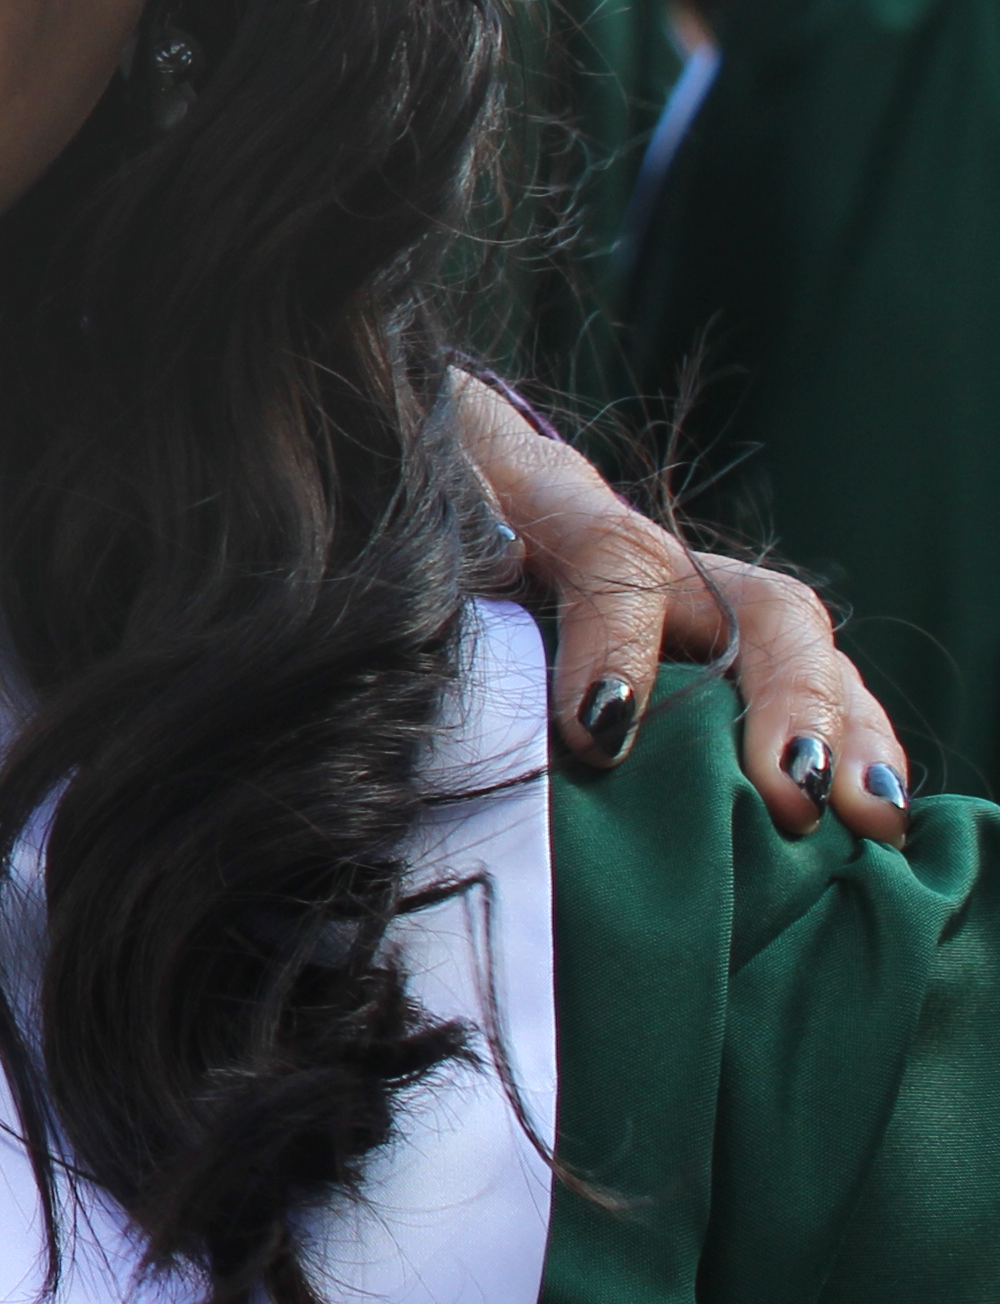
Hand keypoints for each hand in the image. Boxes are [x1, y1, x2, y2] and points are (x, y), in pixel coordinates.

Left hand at [458, 375, 908, 845]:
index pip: (609, 556)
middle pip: (756, 606)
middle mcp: (656, 559)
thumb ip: (445, 546)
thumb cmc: (428, 518)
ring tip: (870, 814)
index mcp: (558, 508)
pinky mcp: (729, 656)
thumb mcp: (422, 525)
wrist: (444, 484)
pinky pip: (818, 693)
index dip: (616, 642)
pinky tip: (880, 819)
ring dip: (848, 733)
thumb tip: (491, 559)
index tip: (600, 733)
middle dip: (789, 698)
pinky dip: (858, 752)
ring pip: (806, 653)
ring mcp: (706, 605)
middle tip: (794, 789)